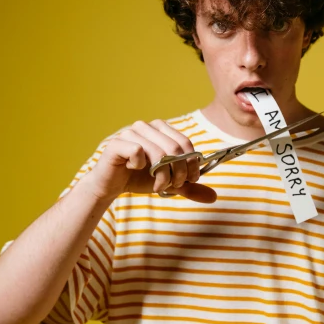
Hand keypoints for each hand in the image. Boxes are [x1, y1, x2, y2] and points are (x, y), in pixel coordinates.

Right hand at [83, 119, 216, 203]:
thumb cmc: (139, 179)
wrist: (110, 185)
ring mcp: (131, 132)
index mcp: (161, 129)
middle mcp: (147, 126)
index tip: (189, 181)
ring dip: (163, 175)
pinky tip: (134, 170)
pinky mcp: (117, 143)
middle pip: (175, 148)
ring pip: (159, 151)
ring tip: (158, 186)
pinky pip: (138, 151)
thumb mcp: (169, 183)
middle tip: (173, 186)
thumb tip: (214, 197)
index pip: (186, 143)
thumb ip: (189, 187)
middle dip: (179, 172)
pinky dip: (141, 166)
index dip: (192, 164)